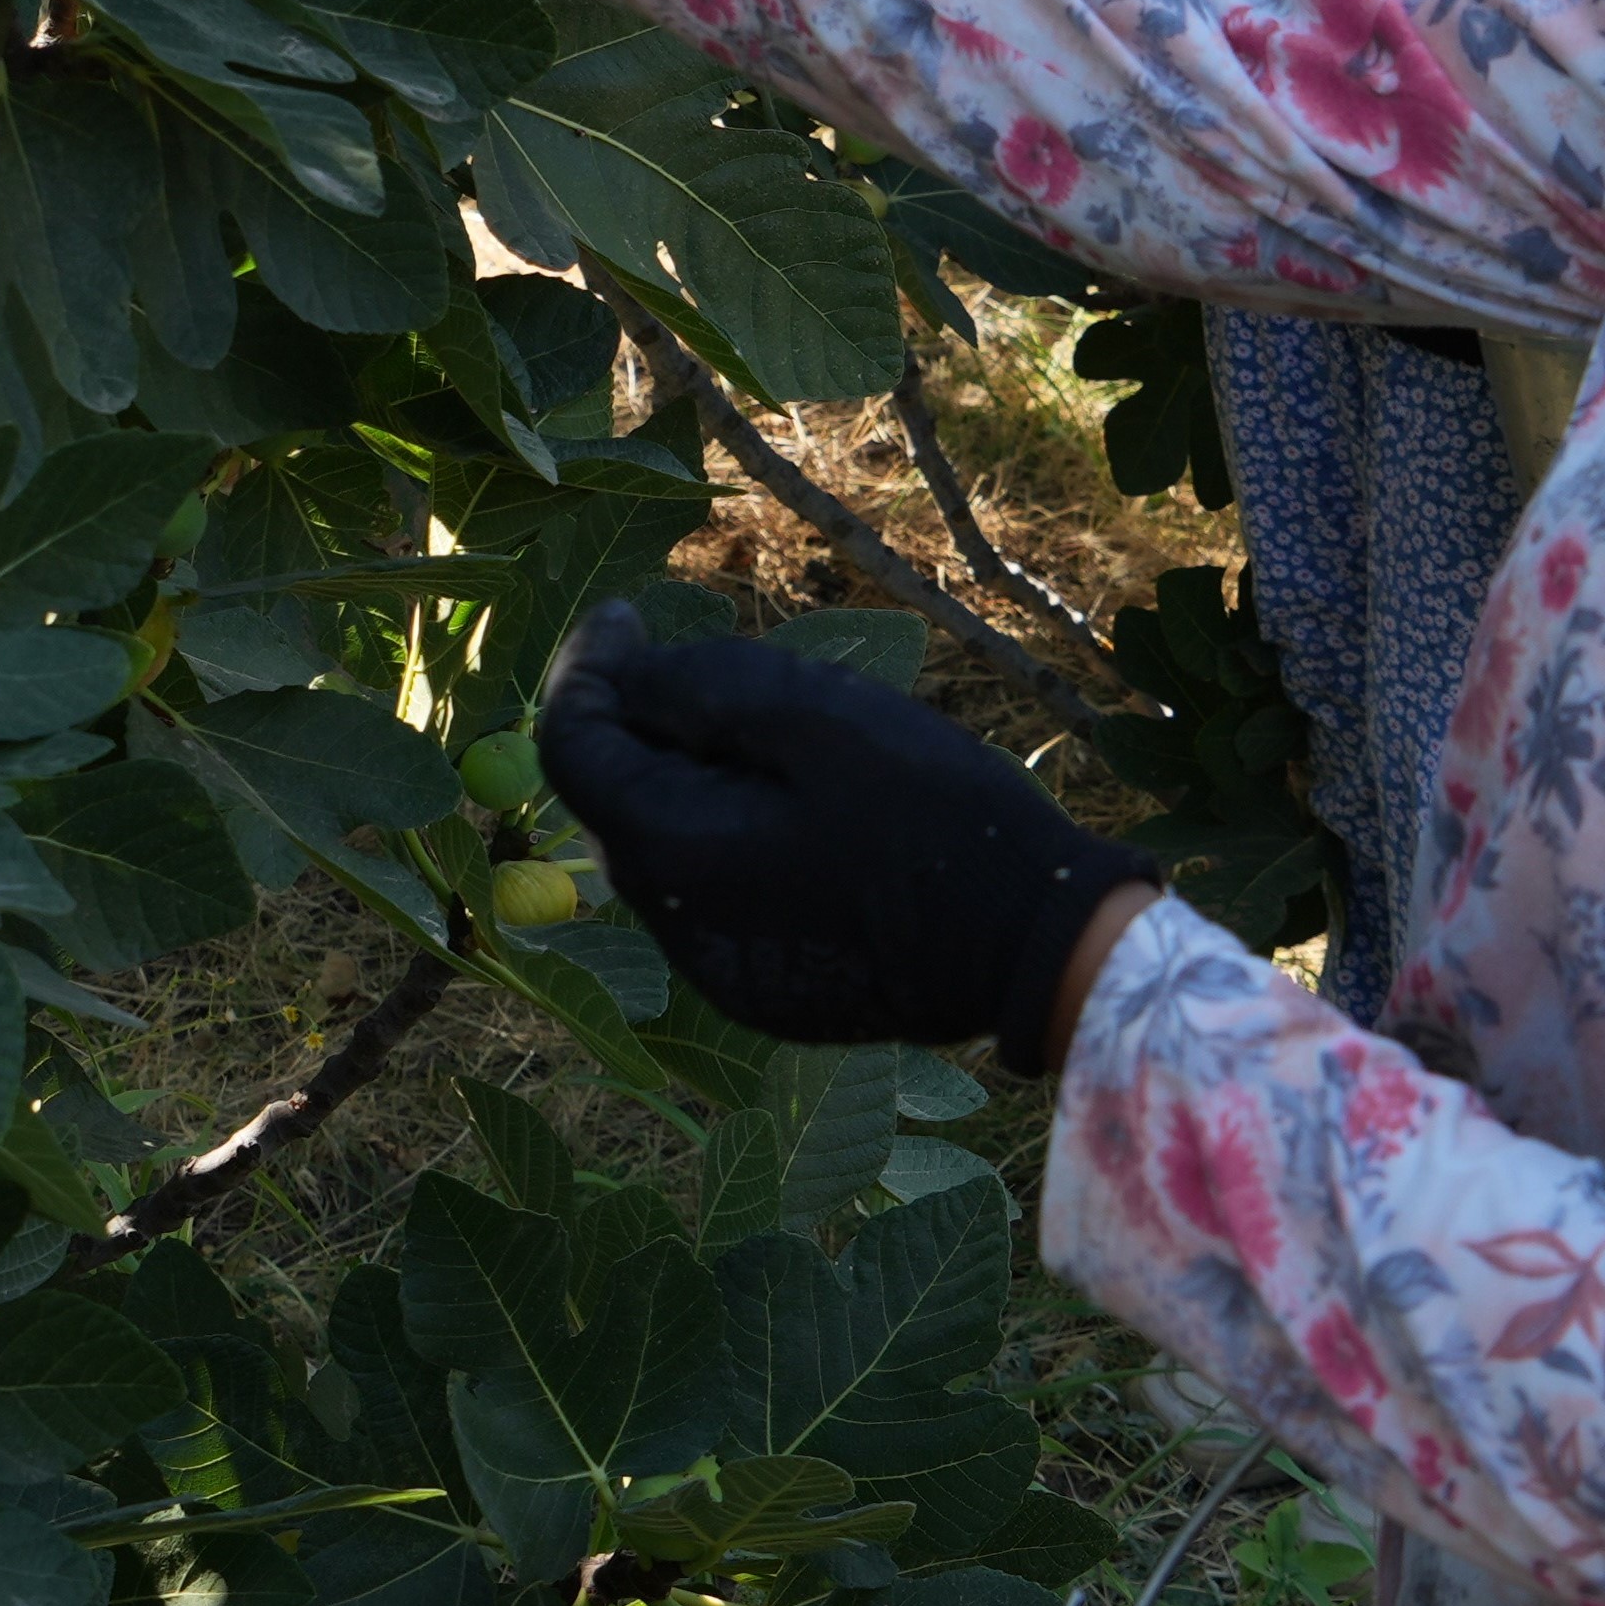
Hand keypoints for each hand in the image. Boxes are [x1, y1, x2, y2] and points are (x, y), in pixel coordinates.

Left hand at [536, 601, 1148, 1069]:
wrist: (1032, 944)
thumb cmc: (932, 813)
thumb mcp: (813, 715)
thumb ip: (697, 686)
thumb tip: (617, 667)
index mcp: (673, 853)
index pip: (572, 746)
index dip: (587, 667)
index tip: (626, 613)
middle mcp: (675, 929)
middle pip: (616, 801)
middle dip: (645, 724)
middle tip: (716, 666)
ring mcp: (719, 972)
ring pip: (667, 851)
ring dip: (692, 784)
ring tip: (778, 742)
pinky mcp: (765, 992)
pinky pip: (715, 899)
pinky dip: (732, 841)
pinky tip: (805, 818)